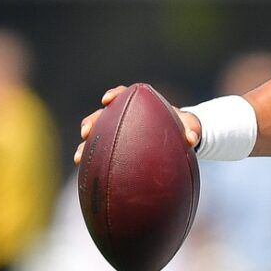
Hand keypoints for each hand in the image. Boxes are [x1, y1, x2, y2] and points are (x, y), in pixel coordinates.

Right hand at [74, 86, 199, 163]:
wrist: (179, 139)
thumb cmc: (183, 128)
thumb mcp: (190, 127)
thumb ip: (192, 130)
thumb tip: (191, 139)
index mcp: (140, 104)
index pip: (124, 95)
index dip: (114, 95)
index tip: (107, 100)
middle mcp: (124, 116)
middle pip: (102, 115)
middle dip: (91, 122)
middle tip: (86, 132)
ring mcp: (117, 132)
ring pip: (97, 137)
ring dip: (86, 146)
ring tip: (78, 158)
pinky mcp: (116, 148)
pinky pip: (102, 154)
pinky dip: (95, 163)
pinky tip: (88, 176)